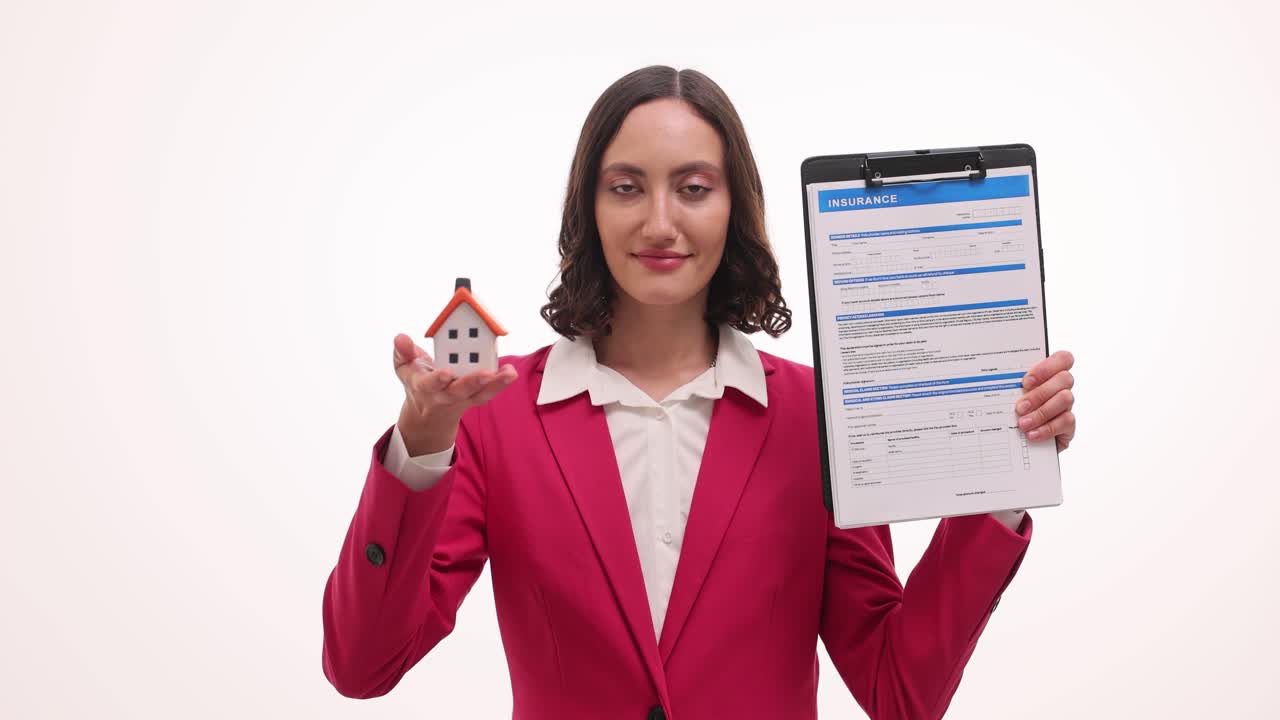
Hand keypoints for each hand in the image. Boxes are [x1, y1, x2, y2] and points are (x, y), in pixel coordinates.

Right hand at [393, 333, 517, 452]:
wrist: (429, 412)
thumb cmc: (418, 382)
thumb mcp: (404, 368)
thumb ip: (402, 352)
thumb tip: (400, 338)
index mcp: (424, 387)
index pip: (430, 384)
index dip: (437, 380)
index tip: (445, 373)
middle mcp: (444, 395)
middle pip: (459, 392)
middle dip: (471, 382)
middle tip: (485, 373)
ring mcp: (462, 398)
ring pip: (479, 395)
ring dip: (495, 385)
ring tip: (509, 373)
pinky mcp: (475, 397)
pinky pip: (489, 392)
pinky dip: (500, 383)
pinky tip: (510, 372)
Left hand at [1014, 350, 1074, 451]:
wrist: (1015, 442)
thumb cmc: (1010, 411)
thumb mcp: (1008, 395)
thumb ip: (1010, 386)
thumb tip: (997, 379)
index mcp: (1048, 374)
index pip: (1063, 358)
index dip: (1047, 367)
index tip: (1026, 382)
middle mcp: (1060, 387)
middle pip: (1065, 378)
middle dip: (1039, 393)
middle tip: (1020, 407)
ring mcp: (1066, 406)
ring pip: (1066, 399)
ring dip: (1042, 412)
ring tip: (1023, 423)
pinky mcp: (1068, 425)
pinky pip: (1067, 421)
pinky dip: (1047, 428)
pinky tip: (1032, 434)